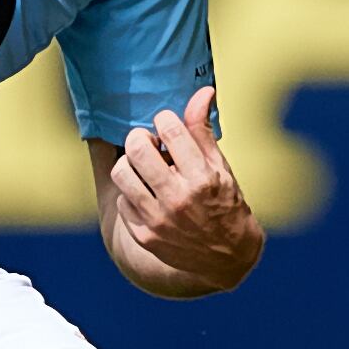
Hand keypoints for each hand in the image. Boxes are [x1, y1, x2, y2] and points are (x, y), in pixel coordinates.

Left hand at [104, 88, 261, 295]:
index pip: (170, 130)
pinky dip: (131, 191)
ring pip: (122, 173)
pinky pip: (123, 200)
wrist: (226, 257)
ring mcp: (159, 219)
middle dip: (140, 137)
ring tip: (141, 165)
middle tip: (148, 141)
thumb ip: (204, 131)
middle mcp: (179, 198)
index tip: (166, 124)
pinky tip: (145, 192)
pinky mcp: (144, 235)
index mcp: (202, 177)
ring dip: (129, 163)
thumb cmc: (225, 203)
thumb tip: (202, 91)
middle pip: (138, 148)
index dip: (164, 120)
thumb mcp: (221, 167)